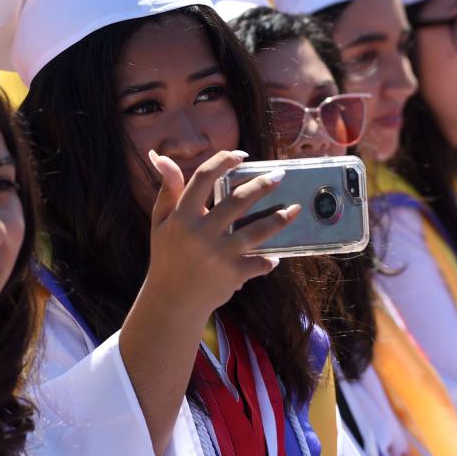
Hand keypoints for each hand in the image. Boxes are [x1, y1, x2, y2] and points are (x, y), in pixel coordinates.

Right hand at [145, 149, 299, 316]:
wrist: (171, 300)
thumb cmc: (167, 255)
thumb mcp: (161, 221)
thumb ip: (168, 189)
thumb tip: (161, 157)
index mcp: (182, 216)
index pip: (203, 178)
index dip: (223, 161)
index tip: (240, 155)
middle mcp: (201, 233)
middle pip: (237, 200)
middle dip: (262, 184)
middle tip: (280, 174)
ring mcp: (219, 254)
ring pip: (257, 231)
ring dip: (279, 218)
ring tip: (295, 208)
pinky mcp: (233, 274)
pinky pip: (259, 263)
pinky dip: (269, 260)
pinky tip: (276, 255)